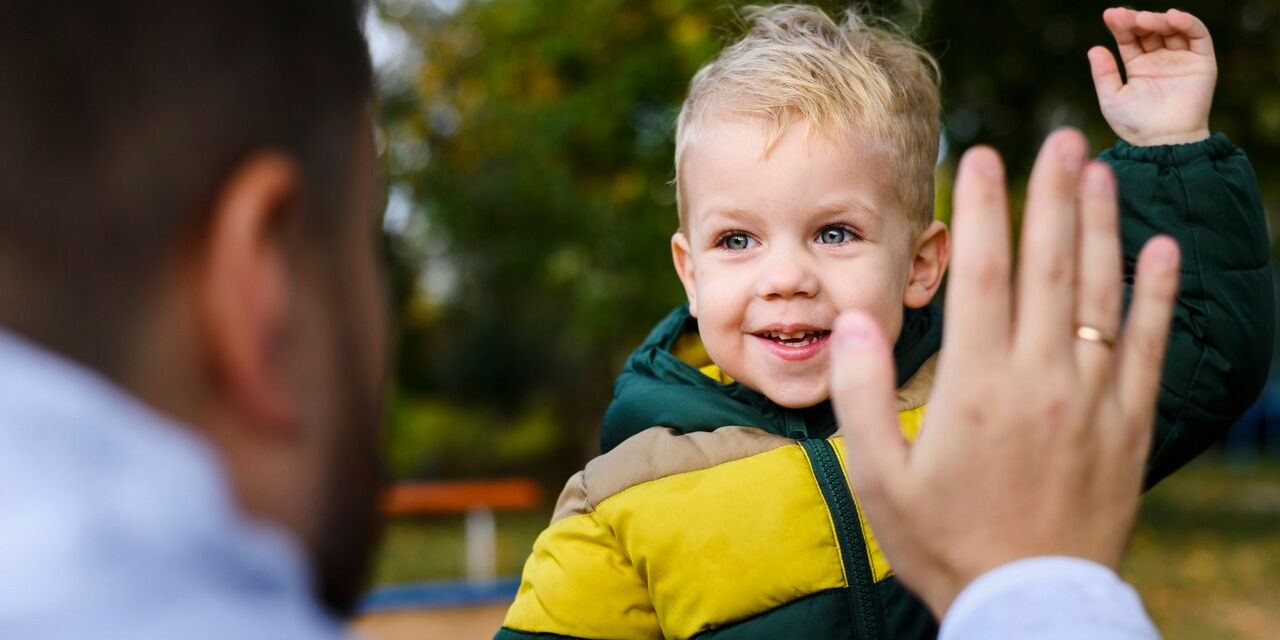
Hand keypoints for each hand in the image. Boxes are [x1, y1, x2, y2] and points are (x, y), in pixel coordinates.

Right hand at [829, 129, 1181, 617]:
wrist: (1027, 607)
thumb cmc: (944, 542)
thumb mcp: (878, 475)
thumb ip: (861, 392)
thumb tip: (856, 318)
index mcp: (976, 385)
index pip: (981, 274)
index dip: (982, 208)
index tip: (983, 155)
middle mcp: (1039, 379)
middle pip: (1048, 267)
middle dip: (1053, 196)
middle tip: (1061, 139)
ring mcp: (1092, 399)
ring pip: (1100, 294)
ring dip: (1103, 228)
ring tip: (1102, 173)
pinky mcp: (1127, 425)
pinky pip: (1149, 347)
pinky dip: (1156, 295)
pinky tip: (1159, 250)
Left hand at [1088, 8, 1214, 145]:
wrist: (1163, 142)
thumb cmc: (1135, 125)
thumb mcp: (1112, 98)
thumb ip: (1103, 74)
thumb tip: (1094, 48)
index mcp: (1138, 66)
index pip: (1129, 38)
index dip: (1121, 25)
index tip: (1110, 15)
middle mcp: (1160, 59)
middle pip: (1149, 30)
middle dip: (1137, 20)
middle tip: (1124, 16)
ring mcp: (1181, 59)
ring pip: (1172, 29)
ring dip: (1158, 19)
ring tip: (1143, 19)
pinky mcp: (1202, 62)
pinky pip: (1197, 36)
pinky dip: (1187, 22)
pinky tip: (1171, 17)